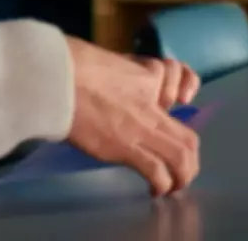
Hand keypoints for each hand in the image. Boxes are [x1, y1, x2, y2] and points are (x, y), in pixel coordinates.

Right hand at [65, 36, 199, 196]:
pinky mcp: (127, 146)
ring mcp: (142, 126)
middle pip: (188, 135)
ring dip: (181, 176)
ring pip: (182, 157)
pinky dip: (161, 185)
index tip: (177, 101)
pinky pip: (158, 172)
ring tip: (172, 185)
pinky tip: (152, 190)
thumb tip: (96, 76)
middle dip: (188, 159)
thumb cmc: (67, 61)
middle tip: (176, 168)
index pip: (176, 75)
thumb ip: (109, 70)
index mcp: (142, 75)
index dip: (185, 88)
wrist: (58, 75)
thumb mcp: (95, 57)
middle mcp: (150, 103)